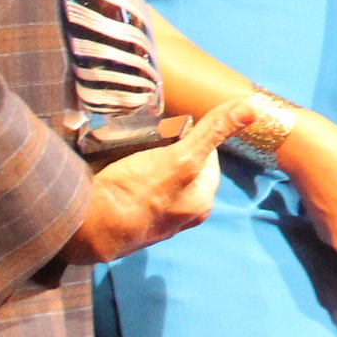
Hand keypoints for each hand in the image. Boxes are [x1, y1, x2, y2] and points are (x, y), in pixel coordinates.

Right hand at [66, 95, 251, 263]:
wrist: (84, 228)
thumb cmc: (137, 193)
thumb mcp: (181, 158)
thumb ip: (213, 132)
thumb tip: (253, 108)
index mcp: (201, 204)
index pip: (209, 158)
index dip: (195, 139)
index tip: (175, 129)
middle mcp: (180, 218)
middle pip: (181, 170)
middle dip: (168, 151)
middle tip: (149, 140)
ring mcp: (151, 223)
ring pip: (156, 182)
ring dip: (145, 164)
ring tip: (128, 150)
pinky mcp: (123, 223)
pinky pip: (131, 192)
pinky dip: (125, 179)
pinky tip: (111, 170)